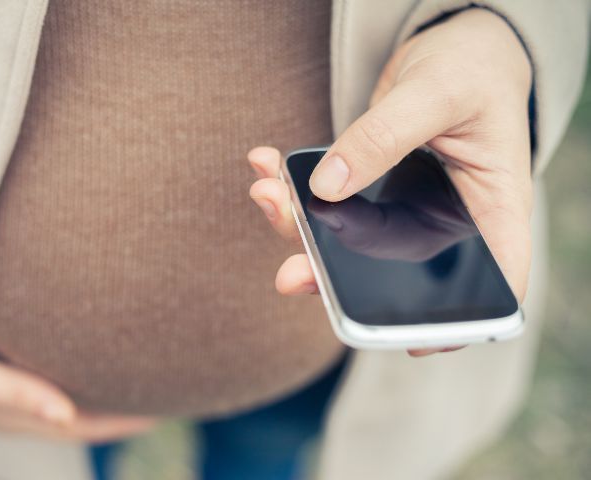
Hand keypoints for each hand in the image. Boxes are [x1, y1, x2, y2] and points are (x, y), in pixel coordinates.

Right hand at [0, 302, 154, 440]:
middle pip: (83, 410)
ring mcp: (7, 379)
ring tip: (145, 373)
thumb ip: (9, 393)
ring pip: (69, 390)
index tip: (168, 408)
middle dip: (124, 406)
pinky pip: (51, 368)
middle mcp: (14, 399)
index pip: (83, 424)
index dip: (124, 422)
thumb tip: (66, 416)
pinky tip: (95, 351)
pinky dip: (80, 367)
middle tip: (172, 389)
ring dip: (105, 387)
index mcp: (10, 410)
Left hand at [248, 9, 531, 356]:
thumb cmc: (466, 67)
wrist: (448, 47)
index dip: (459, 325)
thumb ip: (384, 137)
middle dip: (334, 274)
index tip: (410, 345)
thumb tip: (326, 187)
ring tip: (266, 192)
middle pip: (395, 268)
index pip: (496, 279)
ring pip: (347, 240)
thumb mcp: (435, 93)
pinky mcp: (371, 192)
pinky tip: (266, 165)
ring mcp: (406, 211)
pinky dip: (291, 187)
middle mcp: (446, 221)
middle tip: (289, 274)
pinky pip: (327, 202)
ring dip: (298, 224)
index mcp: (491, 208)